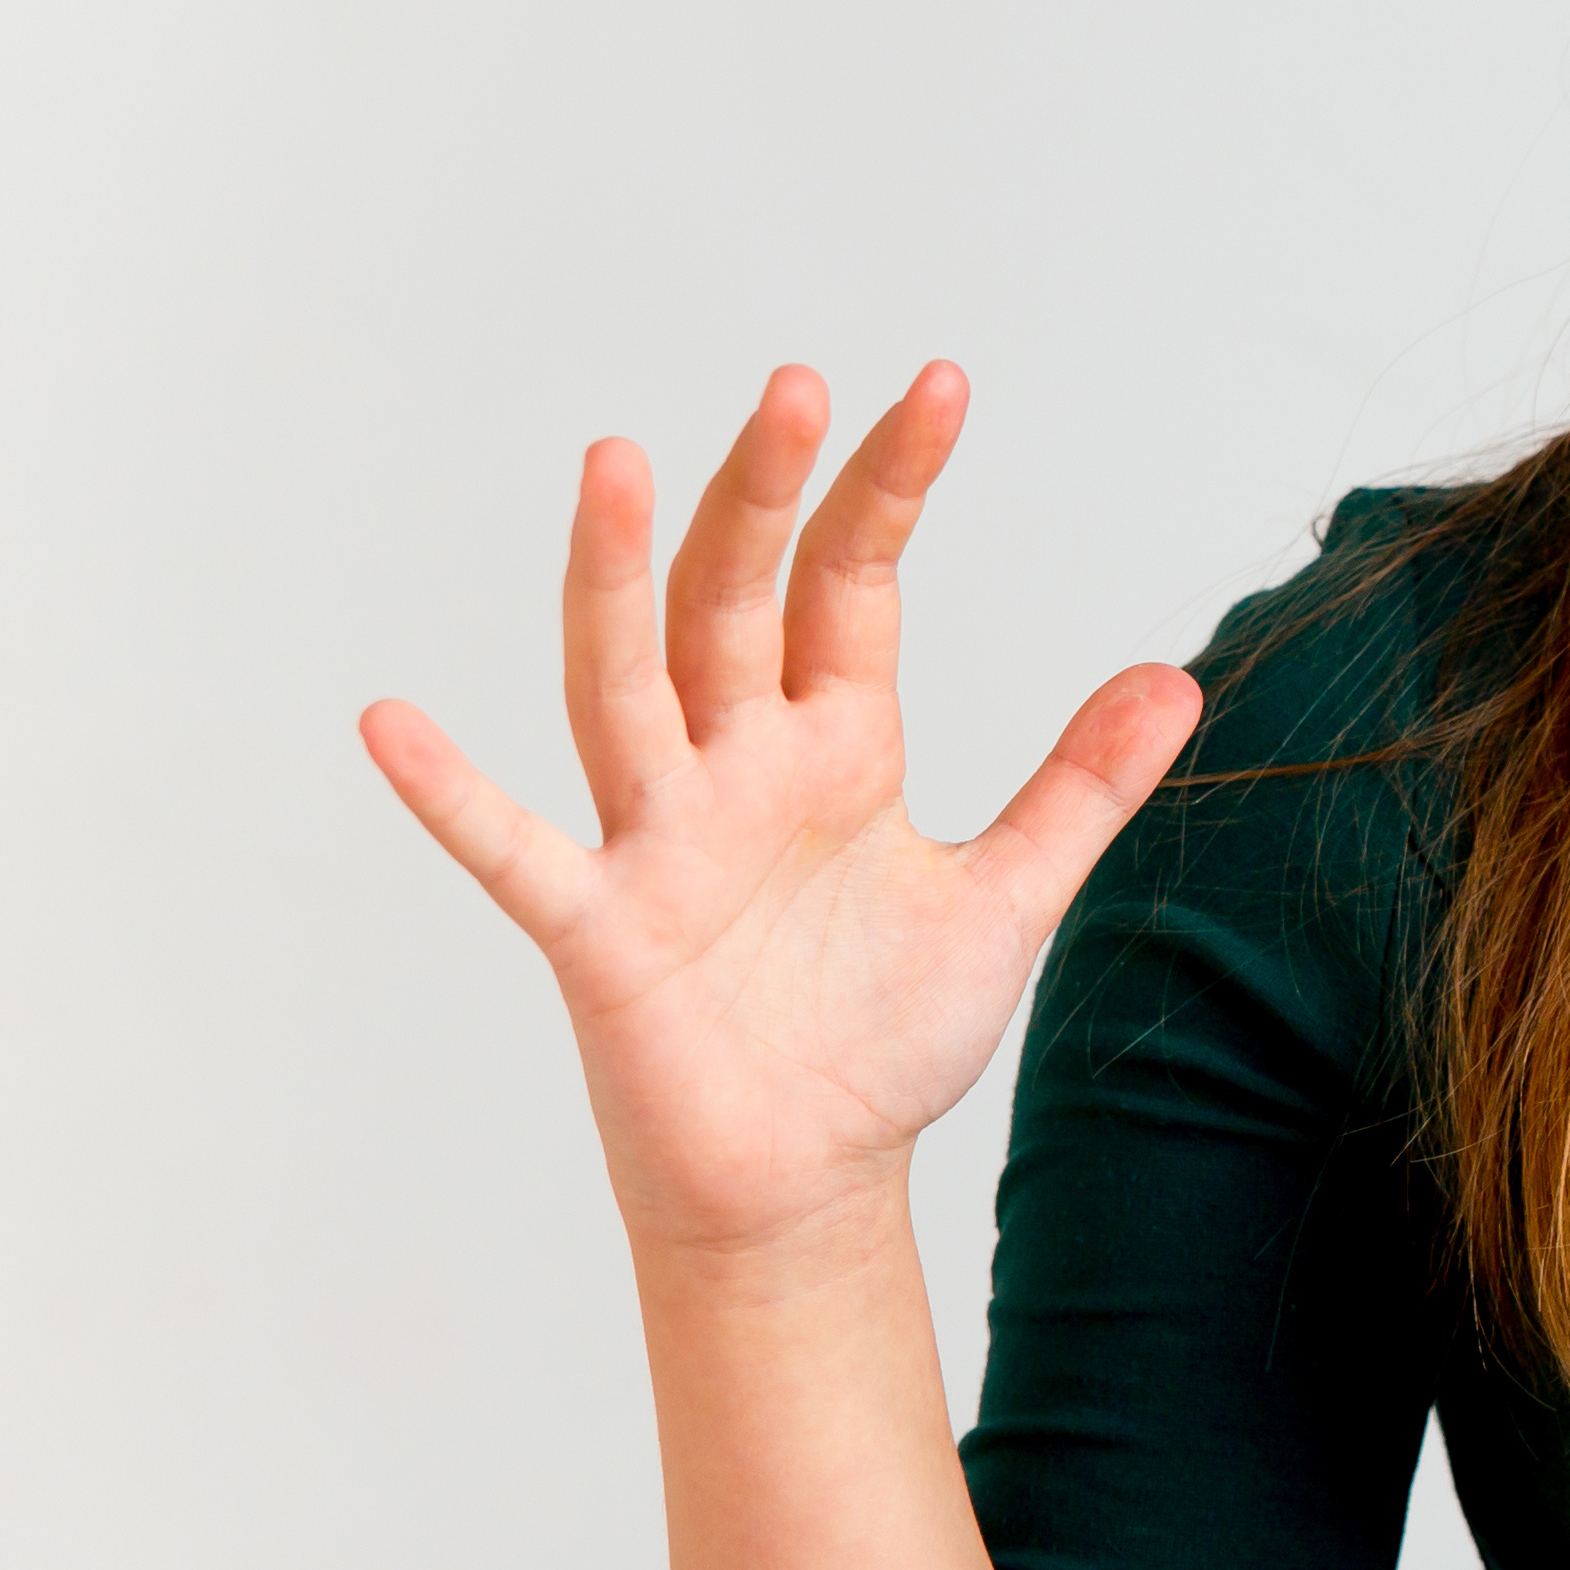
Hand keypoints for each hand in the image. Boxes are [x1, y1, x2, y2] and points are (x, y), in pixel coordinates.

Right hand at [358, 366, 1202, 1282]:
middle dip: (764, 495)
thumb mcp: (1009, 898)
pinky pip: (515, 853)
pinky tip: (391, 723)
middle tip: (799, 383)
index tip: (941, 385)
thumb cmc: (882, 1037)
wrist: (812, 1185)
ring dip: (611, 578)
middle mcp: (735, 767)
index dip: (889, 490)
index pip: (854, 583)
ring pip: (624, 682)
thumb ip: (1079, 787)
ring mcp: (659, 840)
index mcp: (832, 744)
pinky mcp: (603, 933)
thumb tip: (1178, 679)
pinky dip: (452, 795)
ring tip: (612, 458)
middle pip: (736, 600)